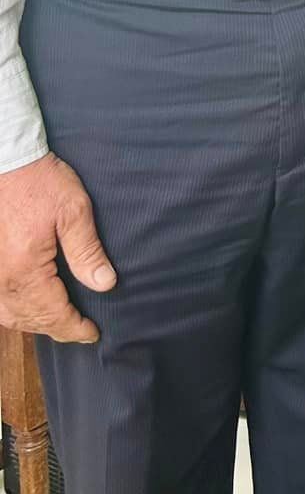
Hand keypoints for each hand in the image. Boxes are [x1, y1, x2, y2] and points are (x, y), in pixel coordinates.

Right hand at [0, 153, 115, 342]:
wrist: (7, 160)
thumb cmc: (40, 181)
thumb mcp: (74, 210)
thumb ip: (87, 251)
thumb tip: (104, 284)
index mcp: (26, 268)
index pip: (53, 313)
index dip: (74, 327)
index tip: (93, 333)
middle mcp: (2, 278)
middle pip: (30, 318)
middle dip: (56, 329)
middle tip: (81, 330)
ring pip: (10, 314)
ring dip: (34, 323)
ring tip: (60, 322)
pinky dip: (15, 311)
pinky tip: (30, 307)